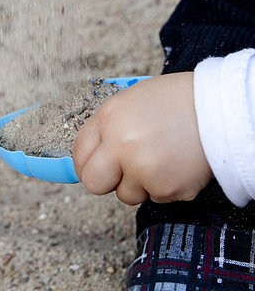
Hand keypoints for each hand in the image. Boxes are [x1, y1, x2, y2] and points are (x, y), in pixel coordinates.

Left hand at [73, 73, 212, 204]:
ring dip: (140, 183)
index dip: (86, 162)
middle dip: (106, 180)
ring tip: (161, 156)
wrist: (218, 108)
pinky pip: (155, 197)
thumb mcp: (132, 101)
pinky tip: (177, 162)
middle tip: (123, 171)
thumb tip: (92, 154)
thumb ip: (109, 127)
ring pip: (127, 194)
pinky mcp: (166, 188)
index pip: (80, 153)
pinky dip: (165, 185)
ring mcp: (143, 169)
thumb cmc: (176, 100)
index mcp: (109, 118)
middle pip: (94, 183)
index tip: (94, 166)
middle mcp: (121, 145)